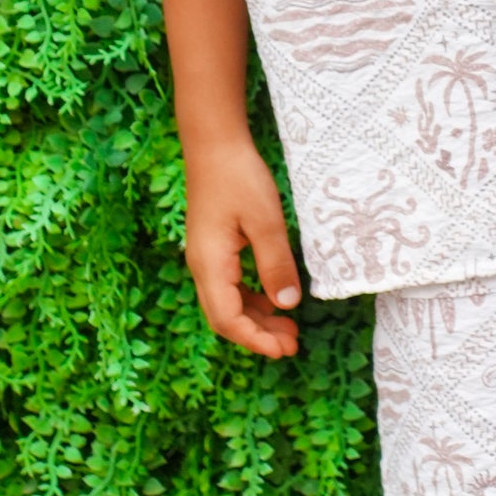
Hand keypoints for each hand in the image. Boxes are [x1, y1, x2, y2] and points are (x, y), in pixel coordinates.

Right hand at [181, 133, 302, 358]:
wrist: (215, 145)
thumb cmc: (239, 178)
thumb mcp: (266, 222)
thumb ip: (276, 265)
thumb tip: (287, 306)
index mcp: (210, 265)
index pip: (227, 319)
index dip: (255, 340)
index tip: (283, 350)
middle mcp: (202, 267)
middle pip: (225, 317)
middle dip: (258, 335)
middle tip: (293, 344)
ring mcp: (206, 258)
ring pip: (228, 303)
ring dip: (257, 319)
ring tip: (290, 328)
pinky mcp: (214, 249)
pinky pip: (231, 286)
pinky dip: (252, 299)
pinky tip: (275, 299)